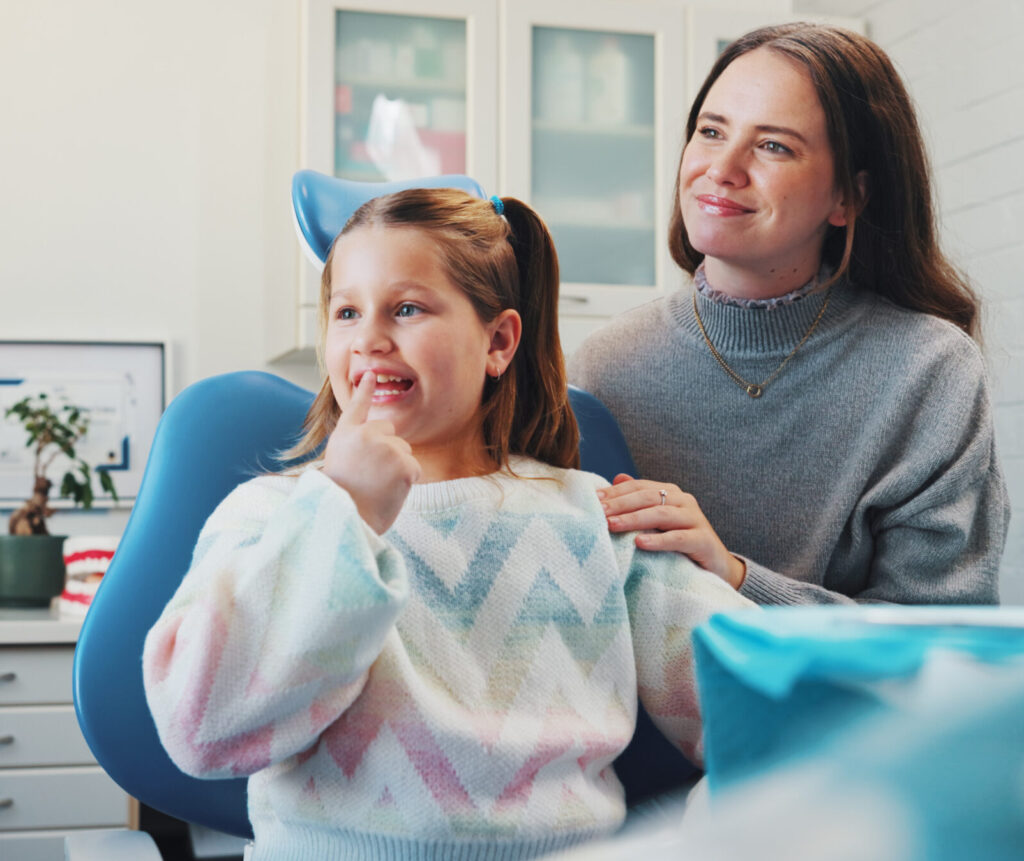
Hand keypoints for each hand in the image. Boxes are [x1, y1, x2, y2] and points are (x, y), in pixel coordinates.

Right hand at [321, 371, 420, 533]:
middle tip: (369, 477)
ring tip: (376, 486)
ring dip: (396, 470)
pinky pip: (414, 469)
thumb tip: (378, 440)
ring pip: (404, 453)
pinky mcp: (404, 463)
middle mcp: (366, 434)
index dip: (364, 389)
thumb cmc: (341, 498)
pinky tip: (389, 491)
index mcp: (346, 434)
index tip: (370, 374)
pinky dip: (406, 482)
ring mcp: (386, 447)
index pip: (357, 407)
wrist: (342, 518)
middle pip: (391, 435)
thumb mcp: (339, 464)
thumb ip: (356, 446)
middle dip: (387, 453)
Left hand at [598, 474, 745, 588]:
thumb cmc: (680, 542)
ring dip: (634, 519)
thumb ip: (640, 500)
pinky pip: (678, 538)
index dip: (616, 492)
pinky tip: (640, 544)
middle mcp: (683, 501)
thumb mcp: (658, 521)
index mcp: (670, 492)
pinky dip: (658, 540)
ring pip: (661, 514)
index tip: (593, 499)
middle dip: (620, 504)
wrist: (716, 566)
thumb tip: (616, 478)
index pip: (639, 486)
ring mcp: (695, 519)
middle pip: (648, 497)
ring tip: (612, 525)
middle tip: (598, 512)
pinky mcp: (703, 540)